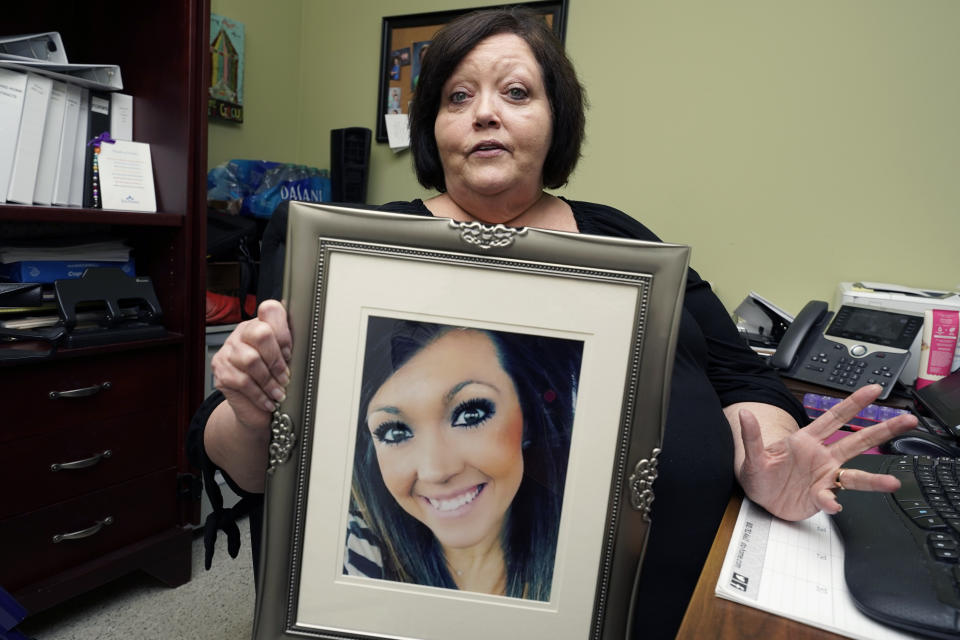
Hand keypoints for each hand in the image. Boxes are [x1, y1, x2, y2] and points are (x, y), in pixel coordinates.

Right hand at [211, 299, 292, 433]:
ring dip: (269, 380)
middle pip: (260, 333)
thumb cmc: (274, 383)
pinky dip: (260, 394)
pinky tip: (269, 401)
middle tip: (286, 376)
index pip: (270, 310)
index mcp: (261, 324)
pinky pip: (243, 381)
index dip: (284, 333)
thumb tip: (309, 346)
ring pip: (251, 360)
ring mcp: (228, 352)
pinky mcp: (221, 372)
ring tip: (279, 392)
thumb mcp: (286, 364)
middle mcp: (242, 334)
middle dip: (277, 359)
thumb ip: (292, 351)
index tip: (290, 353)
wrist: (254, 411)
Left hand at [737, 384, 917, 520]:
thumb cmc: (759, 472)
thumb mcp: (752, 455)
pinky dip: (831, 501)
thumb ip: (751, 436)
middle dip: (883, 430)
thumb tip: (743, 414)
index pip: (834, 417)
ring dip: (875, 479)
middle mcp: (821, 457)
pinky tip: (833, 503)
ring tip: (893, 482)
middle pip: (858, 441)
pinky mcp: (820, 496)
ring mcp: (824, 476)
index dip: (854, 403)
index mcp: (807, 440)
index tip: (874, 389)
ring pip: (856, 474)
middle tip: (907, 420)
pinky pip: (831, 497)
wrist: (758, 497)